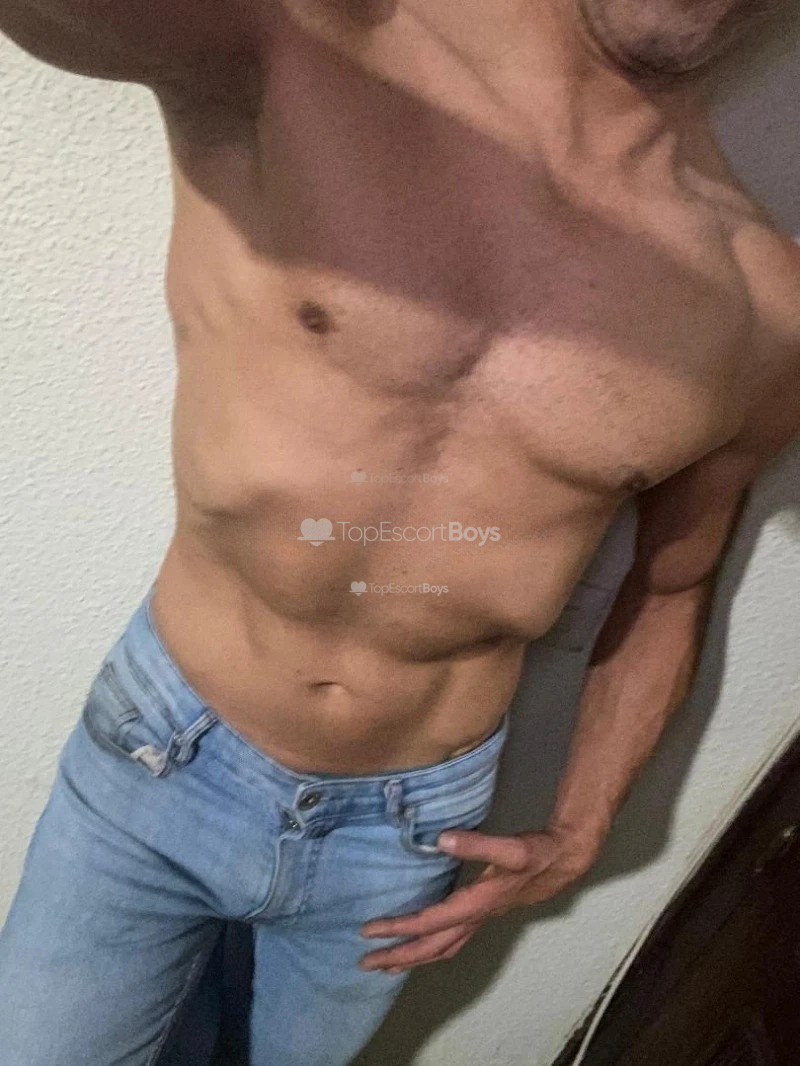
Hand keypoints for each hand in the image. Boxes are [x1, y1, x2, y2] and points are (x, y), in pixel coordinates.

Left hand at [358, 824, 598, 973]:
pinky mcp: (485, 912)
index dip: (399, 928)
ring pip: (443, 947)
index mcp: (477, 903)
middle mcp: (476, 916)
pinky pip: (453, 939)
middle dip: (399, 956)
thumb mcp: (511, 847)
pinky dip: (434, 947)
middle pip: (433, 946)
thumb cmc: (538, 852)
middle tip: (365, 963)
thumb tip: (442, 839)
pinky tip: (425, 944)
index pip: (430, 922)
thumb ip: (478, 844)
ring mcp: (481, 918)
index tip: (369, 931)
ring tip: (387, 966)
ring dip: (414, 957)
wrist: (565, 860)